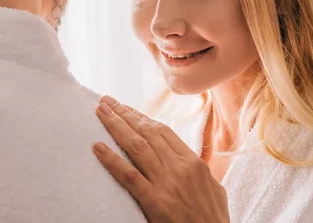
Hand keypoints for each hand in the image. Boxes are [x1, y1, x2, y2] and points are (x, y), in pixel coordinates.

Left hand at [93, 96, 229, 222]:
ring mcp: (167, 183)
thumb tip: (189, 160)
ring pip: (136, 147)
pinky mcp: (155, 202)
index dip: (141, 117)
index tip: (126, 107)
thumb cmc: (213, 220)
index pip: (163, 131)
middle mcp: (179, 168)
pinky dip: (112, 160)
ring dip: (116, 126)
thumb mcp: (214, 189)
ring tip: (100, 112)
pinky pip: (129, 176)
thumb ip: (199, 172)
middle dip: (124, 114)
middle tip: (107, 101)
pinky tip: (98, 147)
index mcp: (193, 163)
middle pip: (147, 133)